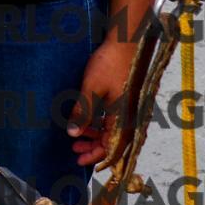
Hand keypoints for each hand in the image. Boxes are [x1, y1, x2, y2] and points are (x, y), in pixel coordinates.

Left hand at [66, 37, 137, 166]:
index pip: (112, 148)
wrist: (126, 42)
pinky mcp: (128, 99)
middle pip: (114, 142)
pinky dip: (101, 124)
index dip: (96, 156)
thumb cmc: (109, 64)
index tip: (80, 161)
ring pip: (114, 130)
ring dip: (96, 135)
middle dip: (94, 148)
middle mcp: (131, 117)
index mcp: (125, 118)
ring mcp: (131, 108)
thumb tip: (72, 134)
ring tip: (77, 136)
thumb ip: (82, 112)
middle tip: (74, 150)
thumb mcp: (91, 89)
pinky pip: (115, 119)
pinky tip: (88, 121)